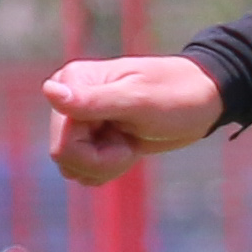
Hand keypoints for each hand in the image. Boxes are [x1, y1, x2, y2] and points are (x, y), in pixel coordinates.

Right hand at [43, 56, 224, 185]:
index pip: (62, 145)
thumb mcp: (137, 101)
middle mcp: (69, 99)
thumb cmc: (176, 95)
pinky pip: (85, 169)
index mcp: (71, 82)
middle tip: (131, 142)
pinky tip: (128, 148)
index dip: (95, 155)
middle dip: (102, 161)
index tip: (126, 136)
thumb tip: (48, 90)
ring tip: (130, 142)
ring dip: (106, 165)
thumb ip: (92, 100)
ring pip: (73, 167)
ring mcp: (79, 119)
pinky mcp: (93, 135)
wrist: (202, 101)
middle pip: (65, 159)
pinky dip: (109, 167)